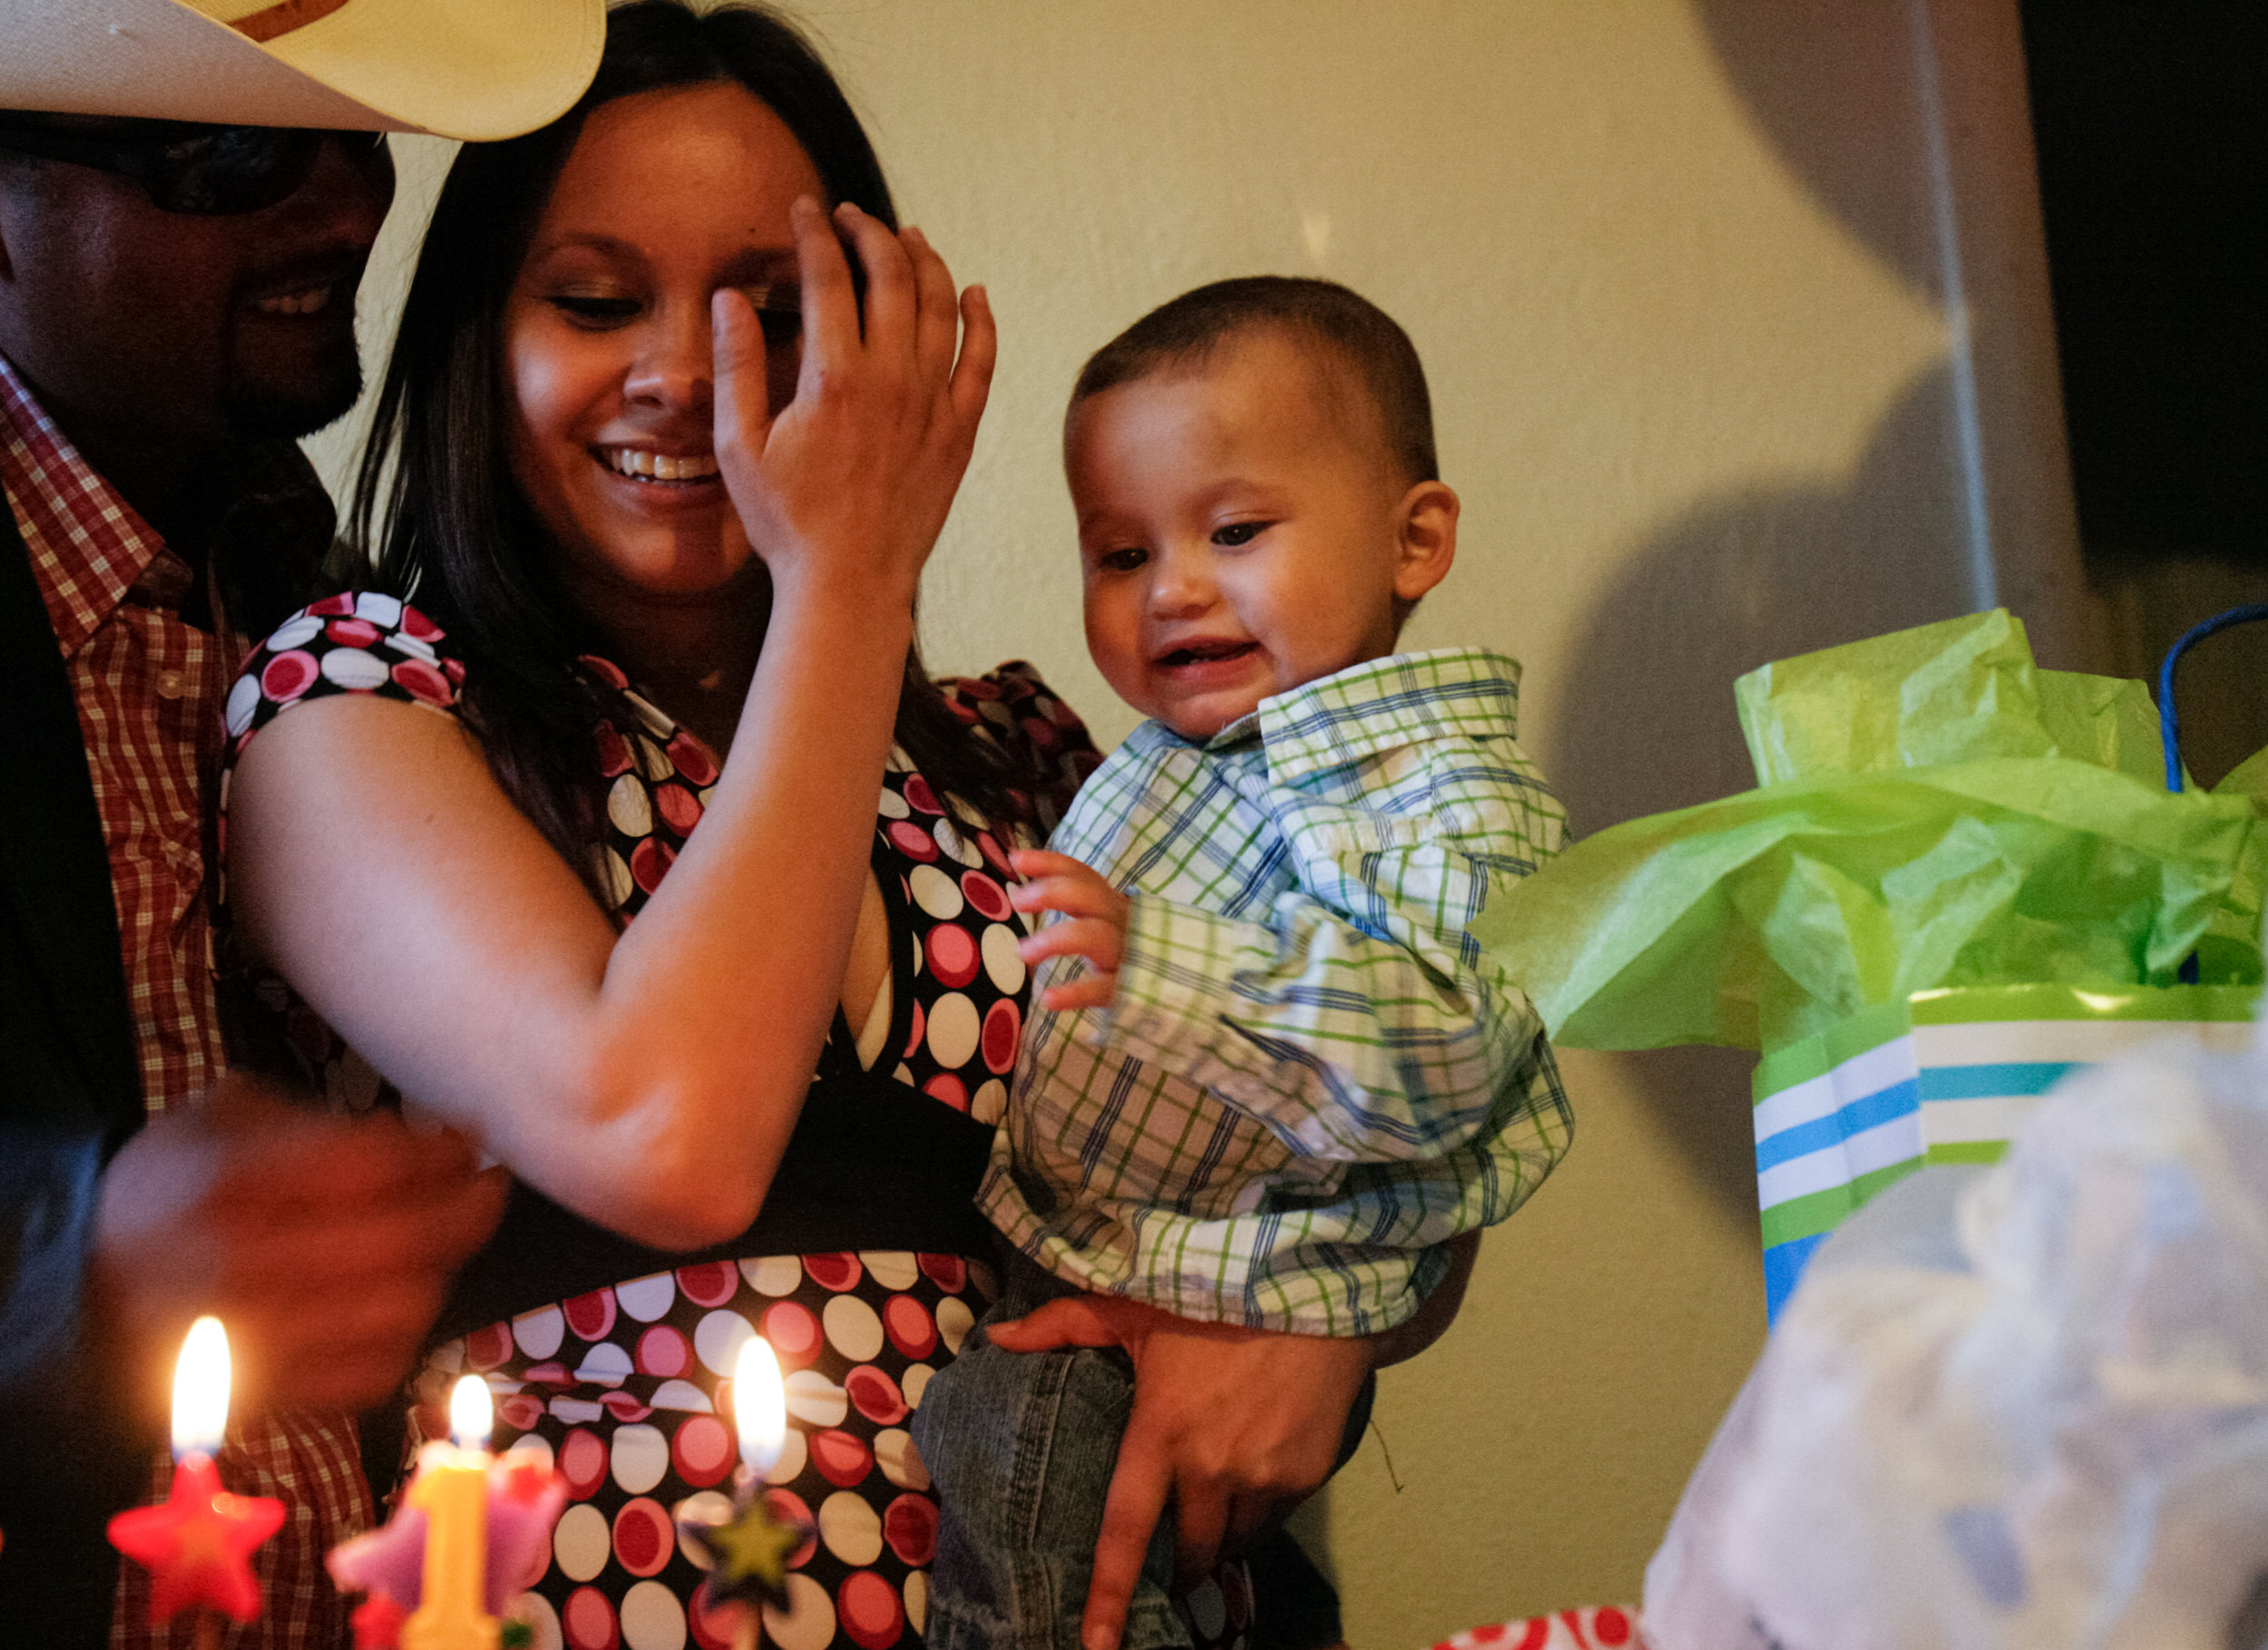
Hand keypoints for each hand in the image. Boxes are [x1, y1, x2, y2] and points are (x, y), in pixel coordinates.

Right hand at [89, 1075, 506, 1420]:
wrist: (85, 1289)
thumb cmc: (168, 1188)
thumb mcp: (217, 1119)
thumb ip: (312, 1120)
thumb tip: (416, 1139)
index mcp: (229, 1184)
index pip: (370, 1167)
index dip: (438, 1154)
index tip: (468, 1141)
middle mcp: (244, 1264)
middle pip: (401, 1240)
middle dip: (465, 1208)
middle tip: (485, 1188)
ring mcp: (259, 1338)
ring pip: (401, 1307)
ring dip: (438, 1269)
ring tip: (442, 1240)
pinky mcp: (270, 1392)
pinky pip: (375, 1369)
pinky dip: (405, 1331)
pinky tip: (402, 1295)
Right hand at [712, 197, 995, 607]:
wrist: (849, 585)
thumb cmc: (787, 524)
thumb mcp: (740, 447)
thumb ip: (736, 366)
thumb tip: (728, 299)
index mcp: (832, 378)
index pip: (827, 277)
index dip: (815, 233)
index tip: (805, 209)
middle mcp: (891, 381)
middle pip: (891, 276)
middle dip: (871, 233)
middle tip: (853, 218)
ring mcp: (932, 405)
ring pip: (941, 307)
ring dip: (925, 261)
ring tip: (909, 237)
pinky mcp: (959, 432)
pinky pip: (981, 362)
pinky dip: (981, 320)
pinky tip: (974, 293)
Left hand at [987, 1294, 1375, 1649]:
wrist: (1314, 1289)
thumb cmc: (1212, 1297)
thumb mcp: (1134, 1307)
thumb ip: (1062, 1326)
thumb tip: (996, 1339)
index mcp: (1160, 1436)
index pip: (1125, 1533)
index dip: (1108, 1596)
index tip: (1097, 1647)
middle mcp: (1212, 1470)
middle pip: (1189, 1555)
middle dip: (1178, 1565)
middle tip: (1171, 1556)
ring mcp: (1265, 1477)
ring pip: (1234, 1540)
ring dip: (1219, 1537)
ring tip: (1213, 1511)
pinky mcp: (1307, 1475)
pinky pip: (1274, 1517)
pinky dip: (1259, 1511)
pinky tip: (1255, 1478)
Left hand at [1009, 849, 1130, 1011]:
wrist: (1179, 992)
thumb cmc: (1131, 956)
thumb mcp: (1107, 925)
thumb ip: (1077, 907)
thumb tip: (1022, 894)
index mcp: (1112, 906)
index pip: (1084, 875)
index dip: (1051, 864)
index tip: (1017, 859)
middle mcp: (1122, 923)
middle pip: (1091, 896)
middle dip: (1051, 892)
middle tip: (1018, 901)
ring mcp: (1128, 955)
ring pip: (1095, 937)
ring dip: (1054, 940)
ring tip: (1022, 953)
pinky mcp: (1130, 990)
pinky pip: (1103, 988)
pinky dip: (1076, 993)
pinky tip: (1050, 999)